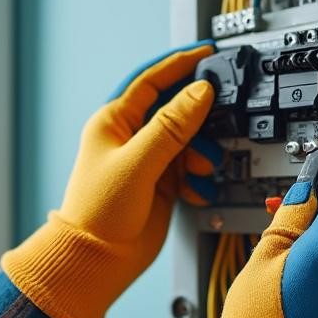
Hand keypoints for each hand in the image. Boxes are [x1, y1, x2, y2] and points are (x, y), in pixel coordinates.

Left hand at [3, 42, 218, 317]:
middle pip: (177, 110)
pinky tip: (195, 191)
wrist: (97, 263)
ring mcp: (148, 162)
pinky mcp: (162, 185)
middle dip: (200, 119)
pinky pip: (191, 170)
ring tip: (201, 169)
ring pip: (189, 141)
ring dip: (202, 153)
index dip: (180, 64)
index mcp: (113, 122)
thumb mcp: (138, 162)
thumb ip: (171, 126)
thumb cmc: (98, 212)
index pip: (152, 80)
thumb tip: (200, 93)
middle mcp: (131, 138)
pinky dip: (199, 179)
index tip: (208, 54)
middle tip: (221, 121)